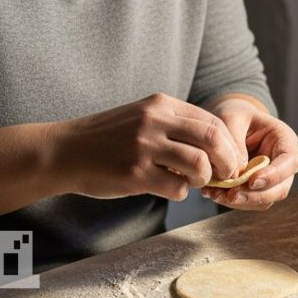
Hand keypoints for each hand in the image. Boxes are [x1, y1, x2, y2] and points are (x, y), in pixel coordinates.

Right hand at [56, 93, 243, 201]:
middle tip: (226, 175)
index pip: (212, 121)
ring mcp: (144, 147)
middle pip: (213, 139)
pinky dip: (180, 192)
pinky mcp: (135, 174)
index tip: (231, 160)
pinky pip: (176, 188)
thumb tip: (216, 146)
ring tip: (193, 182)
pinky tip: (167, 188)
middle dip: (228, 161)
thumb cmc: (107, 138)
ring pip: (199, 164)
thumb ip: (175, 125)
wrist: (65, 151)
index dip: (230, 144)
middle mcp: (155, 121)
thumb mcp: (142, 116)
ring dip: (204, 179)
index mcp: (160, 104)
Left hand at [202, 98, 297, 210]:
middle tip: (231, 196)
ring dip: (241, 201)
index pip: (289, 162)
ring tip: (216, 194)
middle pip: (280, 188)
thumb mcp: (231, 118)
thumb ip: (234, 142)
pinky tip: (214, 193)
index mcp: (284, 140)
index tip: (252, 182)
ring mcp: (273, 178)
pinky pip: (250, 201)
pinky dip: (233, 201)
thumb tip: (237, 172)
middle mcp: (283, 163)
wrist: (230, 123)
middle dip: (255, 195)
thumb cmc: (234, 115)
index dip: (274, 175)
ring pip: (265, 200)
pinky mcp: (258, 189)